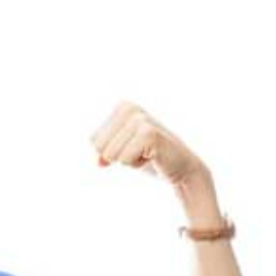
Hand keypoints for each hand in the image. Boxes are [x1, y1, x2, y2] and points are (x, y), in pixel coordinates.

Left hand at [89, 100, 210, 188]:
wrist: (181, 167)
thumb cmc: (148, 157)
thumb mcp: (120, 153)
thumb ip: (103, 153)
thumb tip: (98, 162)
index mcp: (121, 107)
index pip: (94, 141)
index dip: (111, 152)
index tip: (133, 148)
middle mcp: (129, 108)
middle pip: (99, 147)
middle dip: (118, 157)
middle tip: (140, 152)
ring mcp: (140, 119)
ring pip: (110, 154)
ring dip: (128, 161)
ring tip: (147, 154)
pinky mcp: (149, 133)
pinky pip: (124, 159)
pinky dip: (136, 165)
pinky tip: (152, 157)